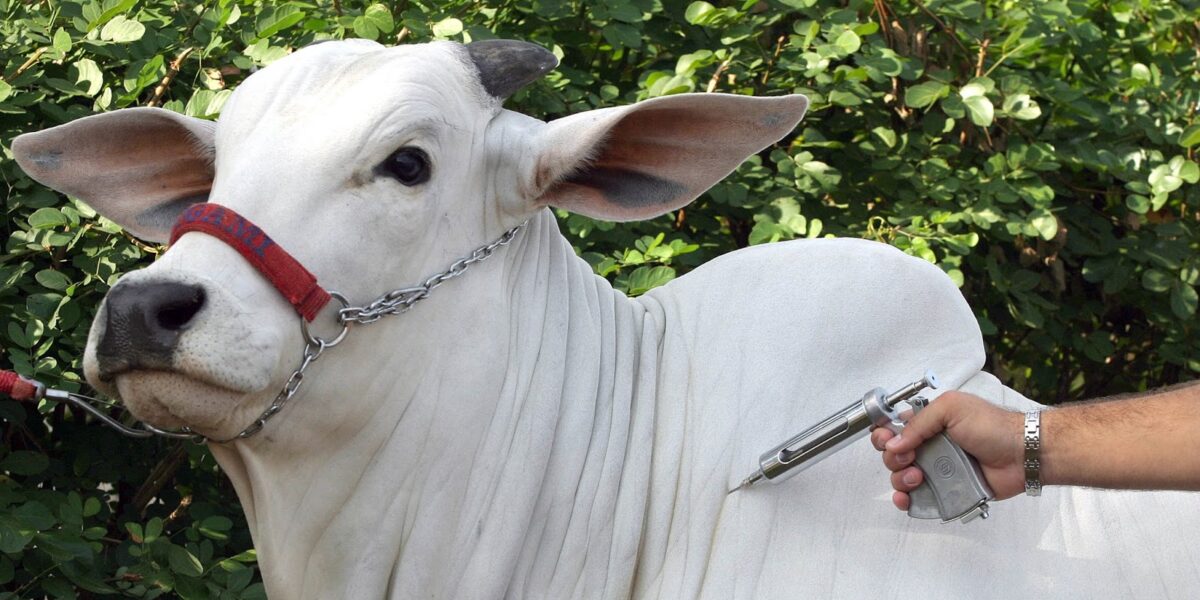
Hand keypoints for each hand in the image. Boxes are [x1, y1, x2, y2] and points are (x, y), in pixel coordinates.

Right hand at [870, 391, 1025, 509]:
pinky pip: (918, 499)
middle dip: (893, 459)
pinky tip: (907, 498)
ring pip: (900, 479)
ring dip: (900, 479)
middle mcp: (929, 447)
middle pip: (892, 456)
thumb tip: (893, 443)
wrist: (1022, 455)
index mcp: (927, 424)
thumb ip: (919, 423)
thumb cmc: (993, 426)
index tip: (888, 441)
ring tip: (919, 477)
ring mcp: (936, 470)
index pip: (893, 429)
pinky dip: (906, 500)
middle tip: (911, 458)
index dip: (884, 436)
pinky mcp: (945, 491)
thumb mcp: (952, 409)